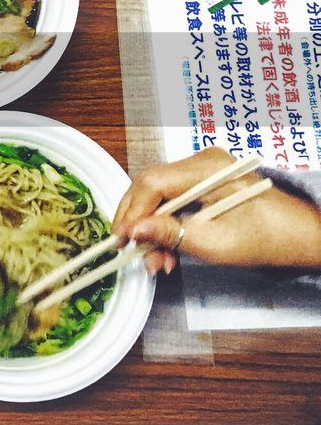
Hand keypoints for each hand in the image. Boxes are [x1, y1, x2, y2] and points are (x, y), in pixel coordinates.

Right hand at [114, 147, 320, 271]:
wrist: (304, 235)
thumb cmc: (269, 239)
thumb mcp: (218, 243)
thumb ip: (173, 234)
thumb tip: (133, 232)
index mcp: (207, 169)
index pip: (152, 184)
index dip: (131, 213)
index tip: (121, 242)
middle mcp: (200, 162)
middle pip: (150, 188)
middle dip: (138, 224)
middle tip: (133, 255)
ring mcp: (201, 171)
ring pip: (158, 197)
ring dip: (152, 230)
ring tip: (157, 263)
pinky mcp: (203, 184)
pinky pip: (172, 201)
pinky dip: (167, 227)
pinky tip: (168, 252)